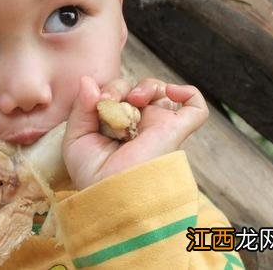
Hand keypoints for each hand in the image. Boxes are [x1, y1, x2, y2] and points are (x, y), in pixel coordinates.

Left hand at [62, 76, 207, 189]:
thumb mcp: (76, 138)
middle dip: (120, 87)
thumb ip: (81, 108)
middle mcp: (139, 124)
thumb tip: (88, 80)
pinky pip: (196, 107)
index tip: (97, 100)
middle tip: (109, 100)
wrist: (112, 192)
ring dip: (146, 85)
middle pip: (135, 89)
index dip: (106, 91)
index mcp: (115, 126)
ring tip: (134, 99)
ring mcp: (159, 125)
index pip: (115, 95)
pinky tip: (171, 92)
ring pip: (160, 91)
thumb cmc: (92, 174)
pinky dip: (188, 92)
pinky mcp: (176, 129)